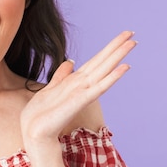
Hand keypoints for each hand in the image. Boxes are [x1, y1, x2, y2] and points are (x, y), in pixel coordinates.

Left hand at [20, 31, 136, 142]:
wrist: (34, 132)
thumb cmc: (41, 114)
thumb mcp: (50, 88)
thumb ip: (61, 76)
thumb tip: (70, 62)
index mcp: (75, 81)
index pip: (96, 61)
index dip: (108, 48)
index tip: (122, 35)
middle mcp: (82, 85)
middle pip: (103, 62)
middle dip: (117, 48)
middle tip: (133, 33)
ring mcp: (83, 93)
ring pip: (104, 70)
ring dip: (117, 57)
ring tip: (132, 43)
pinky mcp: (80, 101)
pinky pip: (98, 87)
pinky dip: (111, 77)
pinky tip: (123, 68)